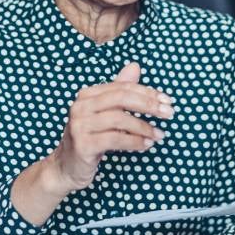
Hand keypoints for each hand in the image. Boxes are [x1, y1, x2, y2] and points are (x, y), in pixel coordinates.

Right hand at [46, 62, 173, 192]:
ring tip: (158, 135)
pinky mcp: (83, 145)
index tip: (167, 101)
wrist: (66, 167)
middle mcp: (80, 106)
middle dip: (149, 105)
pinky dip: (135, 141)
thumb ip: (119, 91)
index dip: (147, 92)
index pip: (122, 87)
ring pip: (120, 119)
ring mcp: (79, 125)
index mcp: (87, 95)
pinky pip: (115, 139)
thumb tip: (135, 66)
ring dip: (144, 127)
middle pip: (121, 98)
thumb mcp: (104, 113)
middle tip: (169, 113)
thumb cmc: (90, 138)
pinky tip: (146, 145)